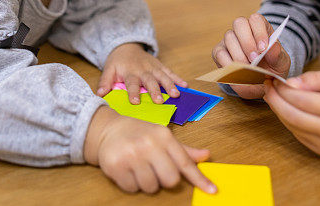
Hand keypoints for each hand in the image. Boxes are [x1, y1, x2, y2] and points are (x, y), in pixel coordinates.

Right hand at [84, 106, 216, 193]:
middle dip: (164, 179)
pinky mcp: (116, 166)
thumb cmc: (139, 134)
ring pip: (151, 187)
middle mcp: (149, 145)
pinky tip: (127, 170)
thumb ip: (183, 150)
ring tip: (139, 167)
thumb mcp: (162, 136)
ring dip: (146, 182)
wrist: (108, 129)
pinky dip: (131, 184)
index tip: (212, 190)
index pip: (185, 163)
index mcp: (164, 137)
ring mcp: (132, 155)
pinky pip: (132, 189)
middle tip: (155, 169)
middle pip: (170, 180)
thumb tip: (206, 155)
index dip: (199, 179)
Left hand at [97, 43, 186, 103]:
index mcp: (130, 72)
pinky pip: (170, 72)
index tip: (136, 102)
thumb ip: (105, 81)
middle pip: (150, 81)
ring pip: (163, 76)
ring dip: (170, 85)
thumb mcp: (108, 69)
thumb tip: (100, 94)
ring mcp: (153, 67)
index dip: (133, 92)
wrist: (126, 46)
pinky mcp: (160, 66)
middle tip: (159, 101)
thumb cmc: (117, 62)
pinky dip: (178, 78)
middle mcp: (143, 70)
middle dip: (155, 91)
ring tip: (177, 94)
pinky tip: (185, 86)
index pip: (131, 83)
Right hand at [211, 14, 290, 98]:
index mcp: (260, 27)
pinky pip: (220, 53)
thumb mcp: (281, 63)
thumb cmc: (272, 68)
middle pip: (239, 23)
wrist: (262, 82)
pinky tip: (238, 73)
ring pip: (229, 38)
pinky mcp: (220, 52)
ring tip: (249, 69)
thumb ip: (277, 55)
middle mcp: (243, 29)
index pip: (256, 19)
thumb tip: (272, 46)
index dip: (259, 32)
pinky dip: (229, 64)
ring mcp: (230, 39)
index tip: (263, 49)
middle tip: (254, 59)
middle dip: (247, 42)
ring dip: (239, 55)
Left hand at [263, 71, 319, 156]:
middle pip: (294, 117)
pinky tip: (284, 109)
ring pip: (294, 128)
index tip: (274, 80)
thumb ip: (315, 79)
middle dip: (276, 102)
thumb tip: (290, 84)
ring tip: (273, 97)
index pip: (303, 100)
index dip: (284, 90)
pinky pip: (299, 136)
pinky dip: (288, 121)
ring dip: (279, 112)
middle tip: (267, 88)